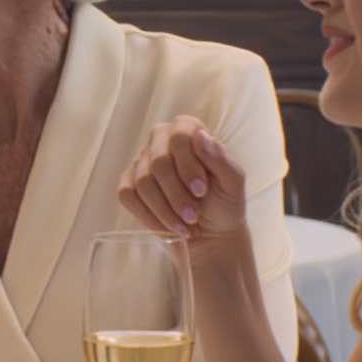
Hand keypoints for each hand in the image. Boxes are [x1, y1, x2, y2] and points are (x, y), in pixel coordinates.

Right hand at [118, 116, 250, 252]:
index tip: (201, 191)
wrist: (212, 232)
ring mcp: (141, 161)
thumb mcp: (233, 182)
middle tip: (193, 215)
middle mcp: (160, 140)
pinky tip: (167, 226)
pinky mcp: (128, 183)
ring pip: (143, 183)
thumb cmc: (225, 202)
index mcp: (188, 130)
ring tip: (185, 226)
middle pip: (159, 163)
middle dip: (177, 195)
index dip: (188, 166)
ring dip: (164, 210)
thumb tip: (200, 135)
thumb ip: (220, 158)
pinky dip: (148, 216)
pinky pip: (128, 196)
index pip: (179, 137)